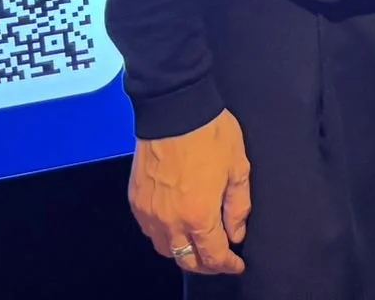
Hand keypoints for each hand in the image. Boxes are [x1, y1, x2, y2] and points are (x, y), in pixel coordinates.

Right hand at [129, 110, 252, 276]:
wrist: (174, 109)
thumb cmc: (211, 134)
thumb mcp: (238, 168)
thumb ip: (238, 206)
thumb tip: (236, 232)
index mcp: (199, 215)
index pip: (213, 256)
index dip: (227, 265)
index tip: (236, 265)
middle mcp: (170, 221)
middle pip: (186, 260)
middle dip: (206, 265)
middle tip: (219, 259)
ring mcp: (150, 213)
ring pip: (166, 249)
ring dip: (183, 253)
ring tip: (198, 245)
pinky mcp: (136, 200)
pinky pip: (149, 231)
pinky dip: (164, 236)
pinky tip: (176, 227)